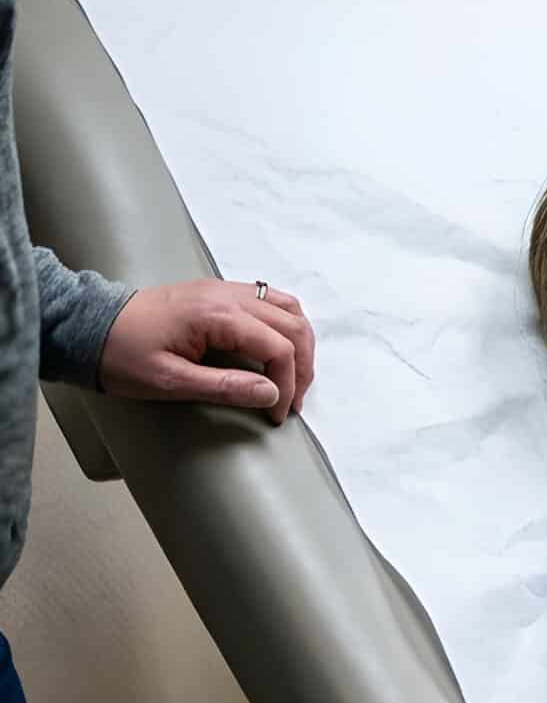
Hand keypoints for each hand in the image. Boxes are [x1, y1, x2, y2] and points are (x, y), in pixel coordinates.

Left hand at [101, 280, 314, 425]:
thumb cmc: (122, 356)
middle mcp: (228, 295)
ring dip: (299, 342)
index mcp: (218, 316)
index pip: (278, 348)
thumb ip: (225, 387)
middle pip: (292, 326)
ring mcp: (225, 289)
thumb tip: (271, 394)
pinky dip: (284, 324)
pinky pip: (270, 300)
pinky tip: (277, 346)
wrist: (88, 326)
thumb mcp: (170, 381)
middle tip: (292, 400)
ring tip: (293, 374)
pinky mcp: (218, 291)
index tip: (276, 413)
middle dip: (301, 367)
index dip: (287, 384)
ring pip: (288, 308)